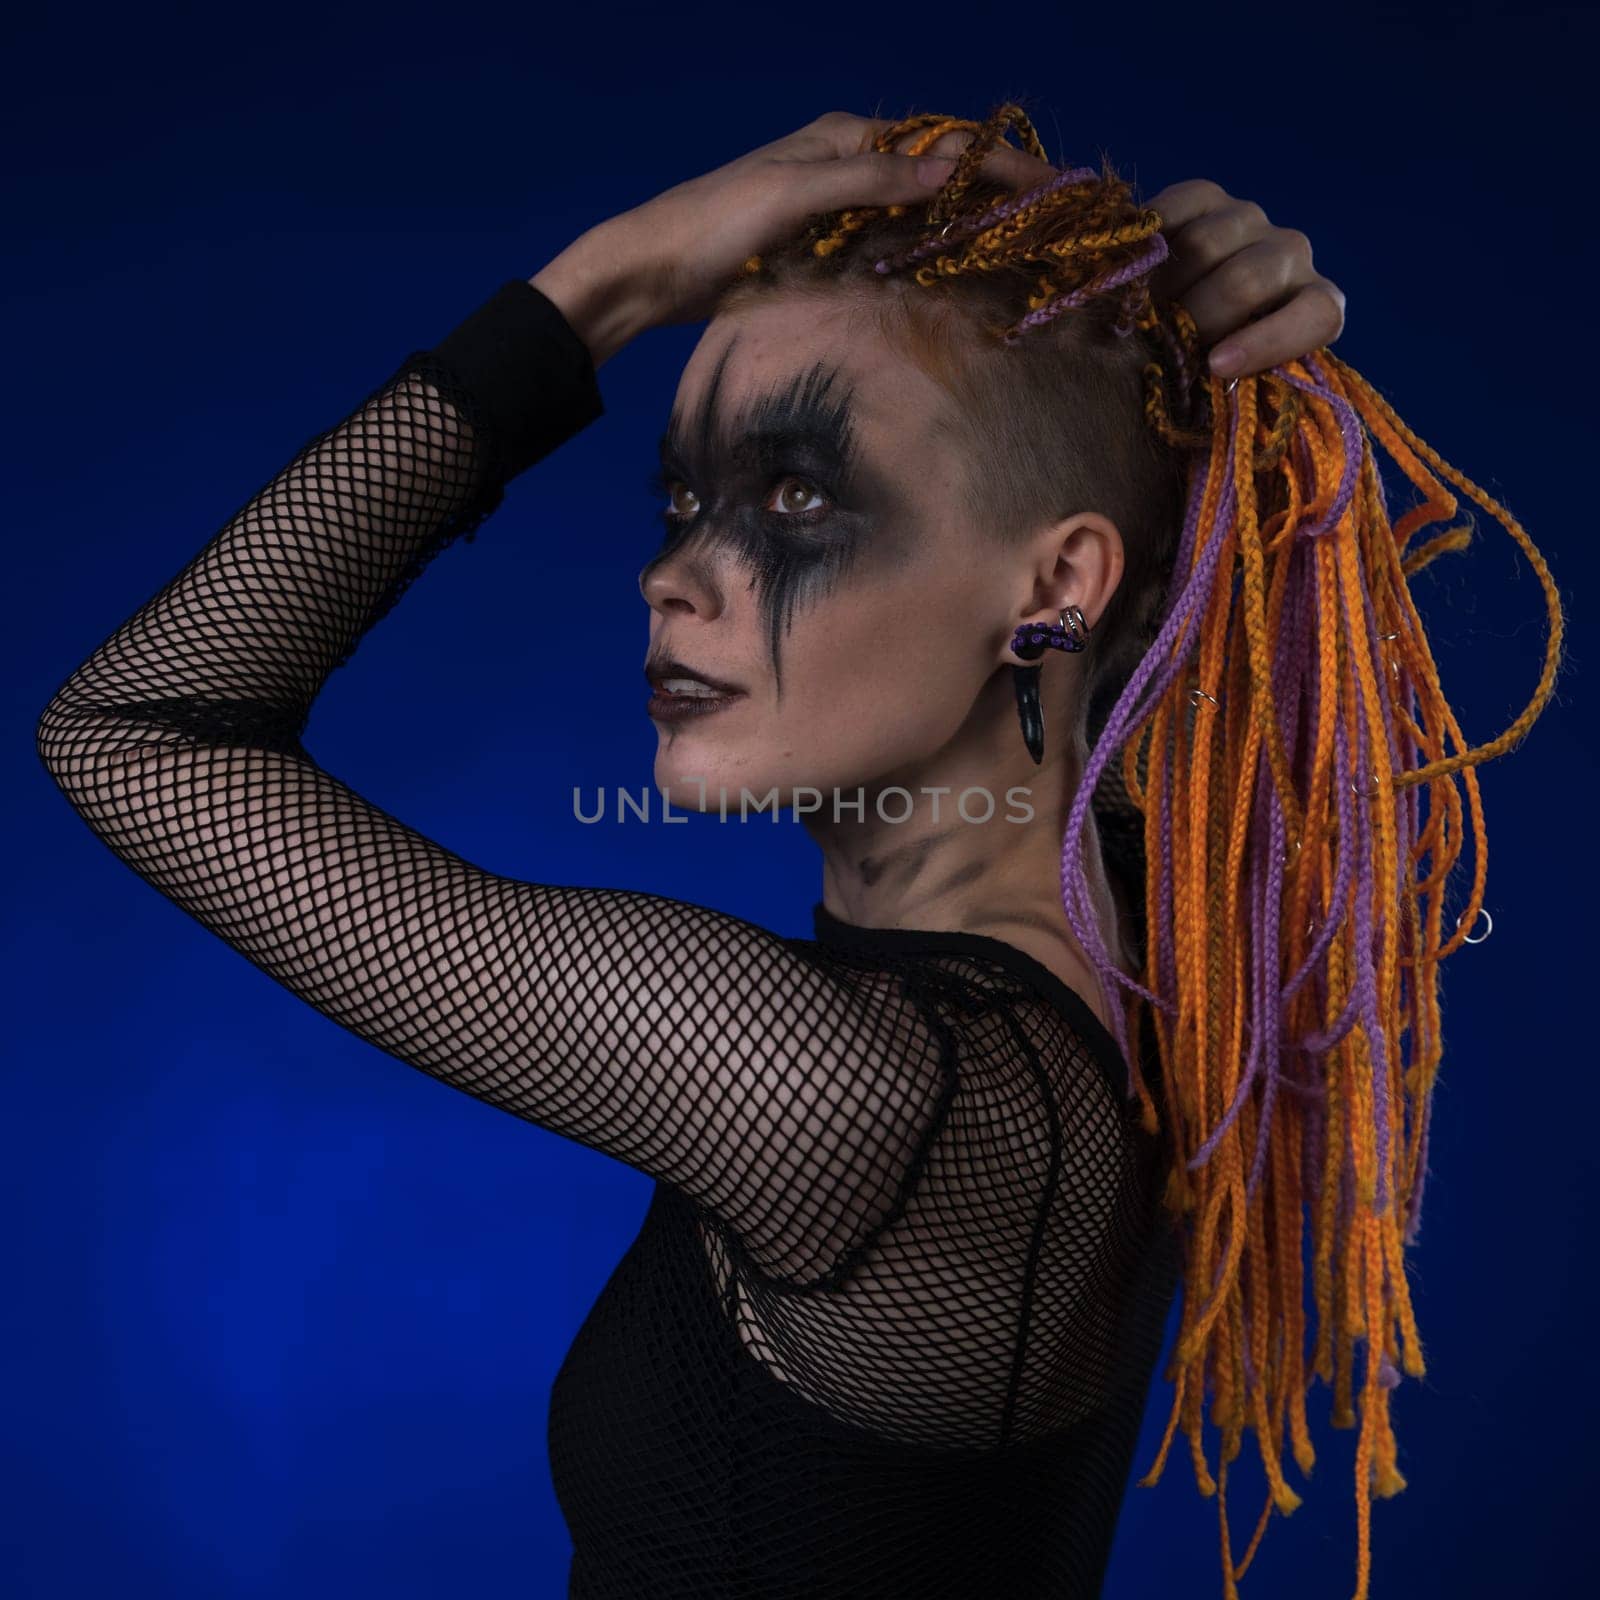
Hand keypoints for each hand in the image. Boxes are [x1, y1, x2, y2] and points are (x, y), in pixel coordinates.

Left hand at [532, 111, 1052, 363]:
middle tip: (1051, 222)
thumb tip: (945, 172)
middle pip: (936, 177)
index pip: (938, 144)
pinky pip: (889, 249)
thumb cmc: (714, 224)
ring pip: (918, 214)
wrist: (653, 272)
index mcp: (844, 137)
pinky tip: (954, 275)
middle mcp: (847, 166)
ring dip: (965, 228)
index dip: (996, 163)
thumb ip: (867, 181)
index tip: (1050, 187)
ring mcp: (837, 212)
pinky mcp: (824, 254)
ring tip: (1022, 248)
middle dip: (993, 194)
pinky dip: (925, 256)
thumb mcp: (792, 194)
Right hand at [1144, 179, 1346, 380]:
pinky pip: (1180, 206)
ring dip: (1164, 283)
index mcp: (1313, 306)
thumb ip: (1220, 381)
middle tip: (1155, 341)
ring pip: (1206, 244)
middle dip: (1194, 317)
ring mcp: (1251, 221)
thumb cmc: (1196, 361)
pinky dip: (1150, 234)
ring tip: (1138, 308)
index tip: (1216, 365)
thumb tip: (1200, 375)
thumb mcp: (1215, 382)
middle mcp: (1290, 255)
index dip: (1269, 341)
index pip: (1317, 314)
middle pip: (1245, 280)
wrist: (1164, 318)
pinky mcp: (1208, 197)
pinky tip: (1130, 259)